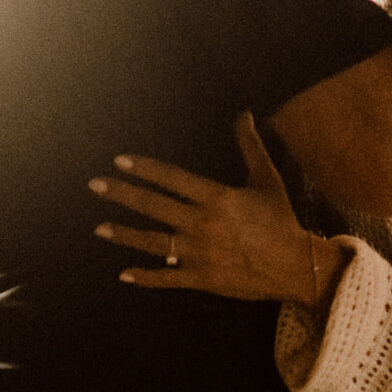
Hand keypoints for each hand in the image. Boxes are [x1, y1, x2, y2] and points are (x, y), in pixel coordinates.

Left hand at [90, 113, 338, 306]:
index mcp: (216, 198)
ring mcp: (198, 253)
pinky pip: (167, 277)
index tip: (119, 161)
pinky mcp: (200, 277)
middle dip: (122, 194)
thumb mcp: (266, 179)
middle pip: (154, 206)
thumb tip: (243, 114)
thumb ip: (250, 146)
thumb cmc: (281, 220)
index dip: (145, 169)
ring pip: (152, 242)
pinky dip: (145, 277)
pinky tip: (124, 274)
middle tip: (95, 185)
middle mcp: (202, 224)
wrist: (296, 266)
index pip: (172, 179)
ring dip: (123, 234)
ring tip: (99, 227)